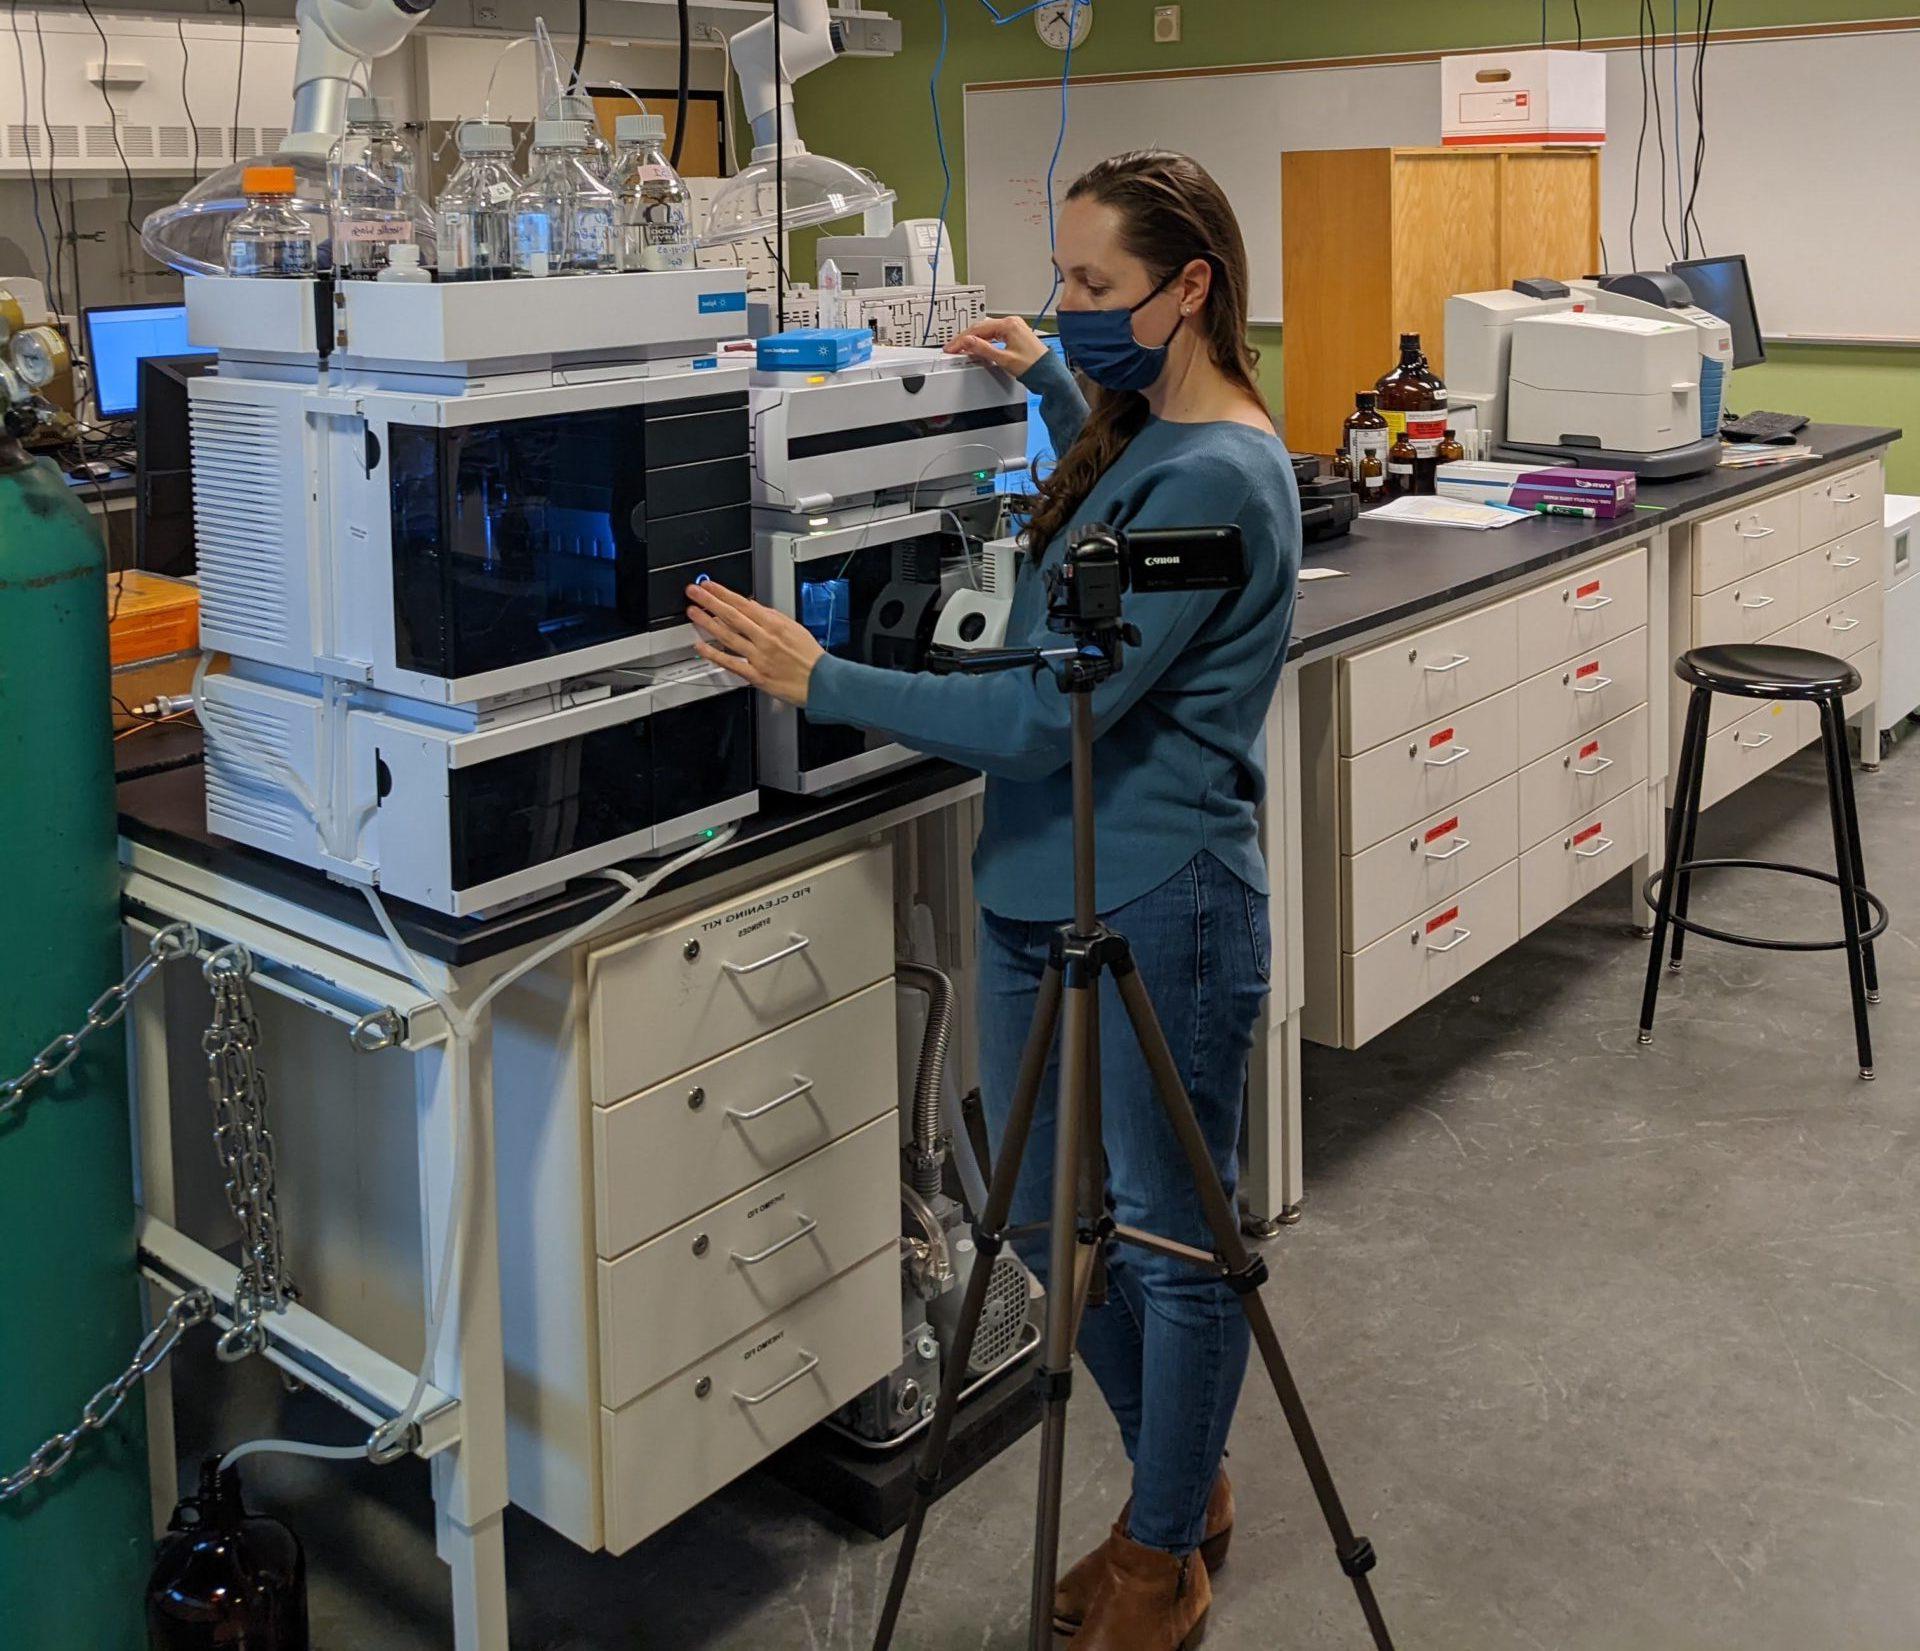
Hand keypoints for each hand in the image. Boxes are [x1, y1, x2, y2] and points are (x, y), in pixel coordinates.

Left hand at [686, 580, 823, 707]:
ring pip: (728, 636)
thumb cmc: (810, 657)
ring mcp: (759, 657)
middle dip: (710, 602)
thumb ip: (771, 616)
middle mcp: (765, 639)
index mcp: (775, 624)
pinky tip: (701, 647)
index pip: (744, 604)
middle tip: (694, 592)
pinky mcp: (756, 675)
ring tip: (694, 613)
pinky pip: (731, 663)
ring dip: (708, 623)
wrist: (821, 681)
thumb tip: (752, 605)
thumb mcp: (794, 628)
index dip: (724, 593)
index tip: (709, 586)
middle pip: (732, 616)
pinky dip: (714, 654)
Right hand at [945, 314, 1049, 377]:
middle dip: (965, 338)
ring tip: (961, 348)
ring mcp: (1014, 327)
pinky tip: (977, 346)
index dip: (962, 339)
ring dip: (973, 338)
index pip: (978, 329)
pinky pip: (994, 334)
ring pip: (987, 330)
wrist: (1049, 373)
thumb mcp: (1004, 359)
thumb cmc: (1033, 366)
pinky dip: (983, 340)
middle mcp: (1011, 323)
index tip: (951, 347)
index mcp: (1009, 325)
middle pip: (981, 327)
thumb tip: (967, 342)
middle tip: (952, 348)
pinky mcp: (1015, 334)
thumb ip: (983, 349)